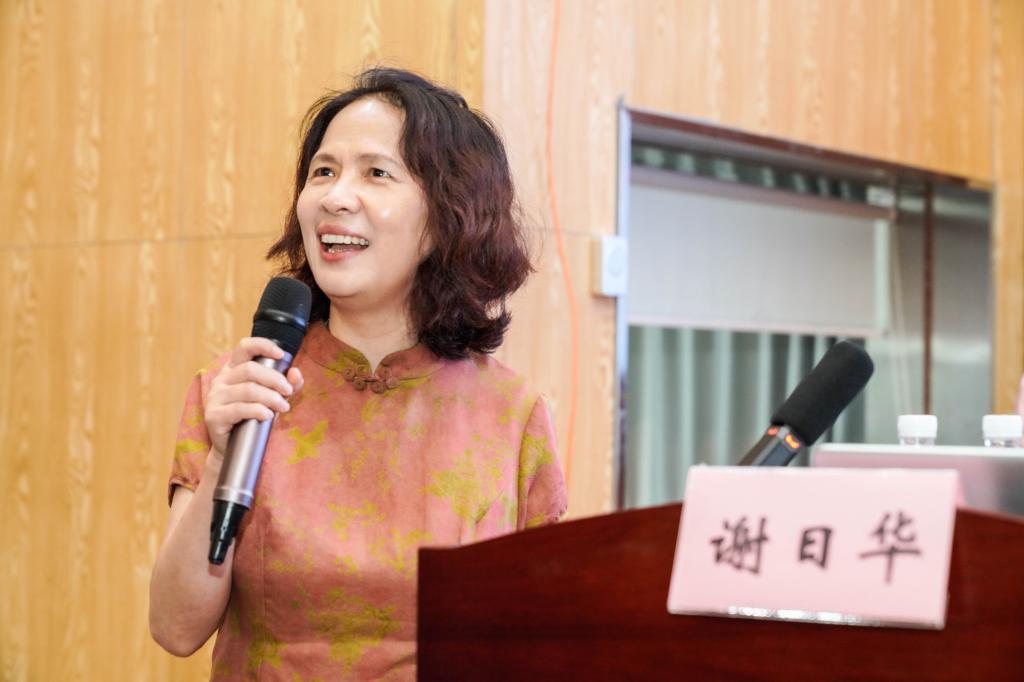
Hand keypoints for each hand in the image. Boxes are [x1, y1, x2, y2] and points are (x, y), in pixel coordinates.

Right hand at [204, 337, 303, 461]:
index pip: (244, 347)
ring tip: (283, 407)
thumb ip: (287, 386)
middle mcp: (221, 380)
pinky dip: (258, 410)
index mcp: (233, 369)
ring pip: (247, 389)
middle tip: (288, 392)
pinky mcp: (214, 415)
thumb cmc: (253, 418)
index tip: (282, 355)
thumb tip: (296, 373)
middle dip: (274, 379)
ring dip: (271, 398)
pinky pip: (239, 409)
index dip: (263, 345)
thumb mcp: (273, 398)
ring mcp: (215, 397)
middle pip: (250, 369)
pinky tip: (268, 416)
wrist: (233, 448)